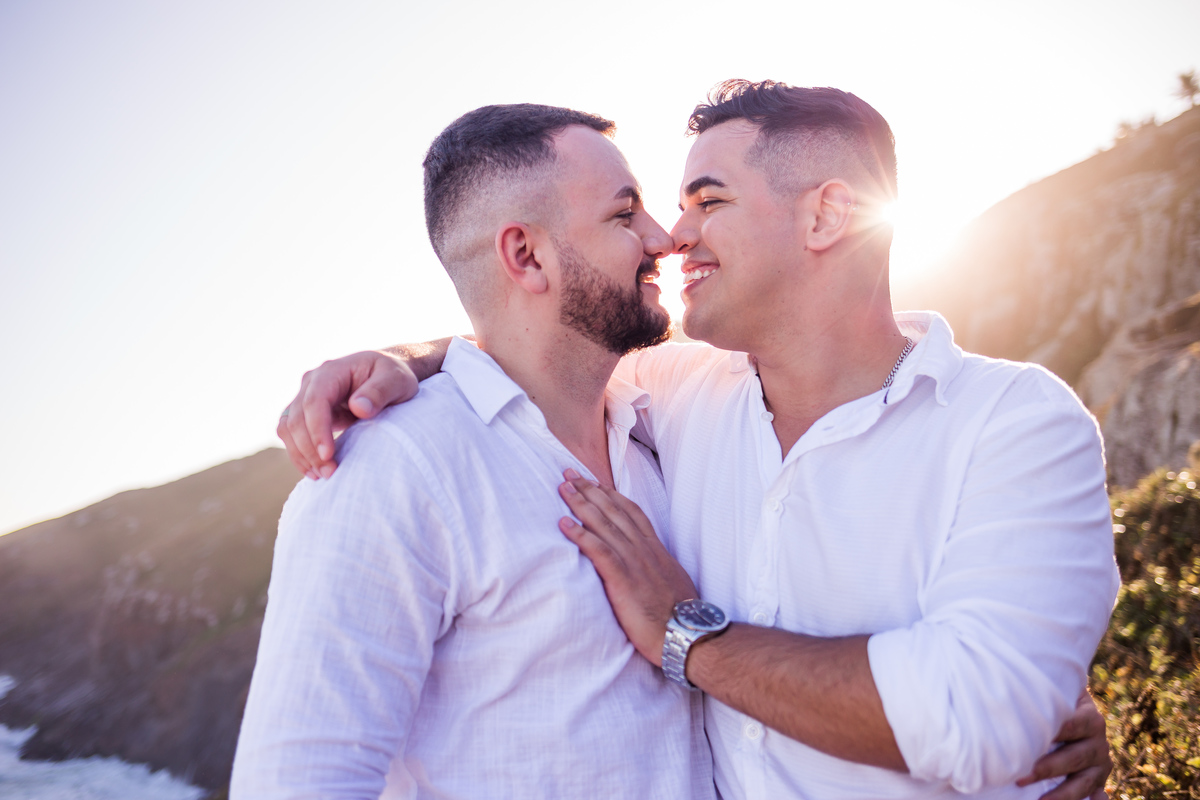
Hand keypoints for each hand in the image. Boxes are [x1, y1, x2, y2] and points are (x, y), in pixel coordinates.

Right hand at [278, 350, 417, 478]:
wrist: (386, 376)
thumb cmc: (392, 377)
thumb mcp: (396, 380)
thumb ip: (380, 391)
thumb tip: (359, 408)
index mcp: (332, 371)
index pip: (315, 401)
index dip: (318, 429)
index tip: (328, 455)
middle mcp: (312, 383)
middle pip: (297, 418)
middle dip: (309, 449)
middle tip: (329, 473)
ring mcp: (305, 398)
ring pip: (288, 428)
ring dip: (301, 454)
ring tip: (322, 475)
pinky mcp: (306, 414)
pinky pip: (292, 434)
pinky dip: (299, 453)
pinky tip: (313, 471)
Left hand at [558, 470, 696, 666]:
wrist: (689, 635)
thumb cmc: (681, 618)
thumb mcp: (672, 584)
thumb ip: (657, 570)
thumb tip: (649, 568)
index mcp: (656, 550)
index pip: (632, 513)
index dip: (612, 495)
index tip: (596, 482)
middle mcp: (644, 550)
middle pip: (614, 511)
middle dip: (591, 490)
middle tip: (570, 473)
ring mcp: (634, 563)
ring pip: (604, 525)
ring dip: (581, 504)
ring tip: (563, 487)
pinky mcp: (623, 580)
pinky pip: (599, 551)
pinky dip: (580, 535)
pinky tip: (563, 524)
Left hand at [1016, 690, 1110, 799]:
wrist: (1074, 707)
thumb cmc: (1051, 698)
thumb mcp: (1051, 691)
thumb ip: (1038, 695)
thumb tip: (1006, 691)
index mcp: (1090, 718)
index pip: (1073, 725)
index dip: (1052, 732)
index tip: (1028, 741)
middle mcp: (1099, 742)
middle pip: (1076, 757)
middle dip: (1049, 768)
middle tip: (1022, 777)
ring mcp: (1101, 763)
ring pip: (1085, 782)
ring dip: (1063, 794)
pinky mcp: (1098, 780)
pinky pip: (1094, 794)